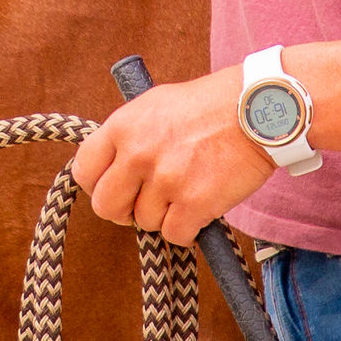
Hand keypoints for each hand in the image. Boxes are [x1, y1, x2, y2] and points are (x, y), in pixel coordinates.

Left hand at [69, 69, 274, 246]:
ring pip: (144, 223)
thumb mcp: (155, 104)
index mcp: (123, 126)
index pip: (84, 170)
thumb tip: (111, 166)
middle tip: (144, 203)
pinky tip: (200, 207)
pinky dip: (187, 228)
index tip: (114, 188)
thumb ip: (129, 135)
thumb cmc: (209, 106)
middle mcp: (138, 153)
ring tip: (186, 191)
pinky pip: (174, 235)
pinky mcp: (193, 203)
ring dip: (164, 216)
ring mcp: (165, 180)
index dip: (97, 185)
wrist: (256, 111)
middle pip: (106, 207)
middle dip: (123, 211)